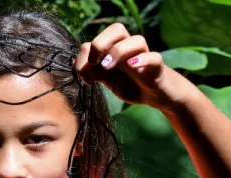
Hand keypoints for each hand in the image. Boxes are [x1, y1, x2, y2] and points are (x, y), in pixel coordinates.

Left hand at [74, 23, 191, 111]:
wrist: (152, 95)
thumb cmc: (128, 83)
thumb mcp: (105, 78)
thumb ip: (91, 70)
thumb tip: (74, 61)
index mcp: (113, 48)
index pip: (97, 38)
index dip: (86, 56)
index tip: (86, 78)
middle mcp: (128, 47)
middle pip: (117, 29)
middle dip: (100, 44)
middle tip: (95, 63)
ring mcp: (144, 55)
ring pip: (136, 39)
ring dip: (118, 51)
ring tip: (108, 68)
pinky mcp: (156, 67)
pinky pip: (154, 57)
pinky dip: (143, 60)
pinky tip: (132, 67)